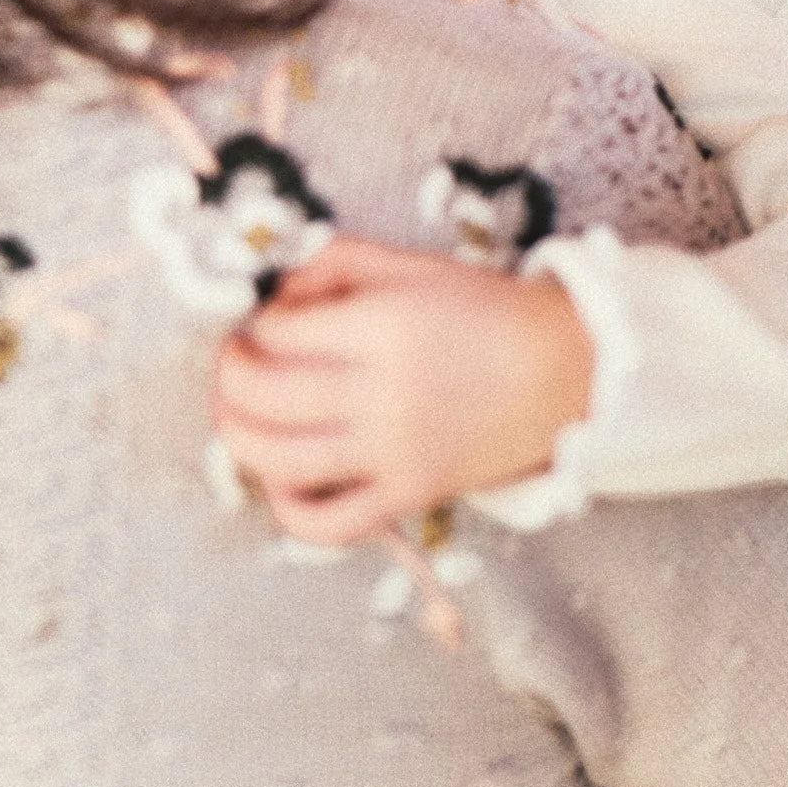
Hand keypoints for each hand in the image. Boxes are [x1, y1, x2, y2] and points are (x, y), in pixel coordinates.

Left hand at [213, 234, 593, 545]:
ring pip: (283, 461)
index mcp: (384, 327)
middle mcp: (385, 395)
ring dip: (238, 437)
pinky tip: (279, 477)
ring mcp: (395, 453)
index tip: (259, 322)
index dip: (254, 326)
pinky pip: (330, 523)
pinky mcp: (409, 496)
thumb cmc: (479, 311)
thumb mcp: (408, 265)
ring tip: (237, 412)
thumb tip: (272, 293)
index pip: (279, 333)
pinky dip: (288, 508)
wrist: (557, 371)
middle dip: (230, 378)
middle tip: (233, 362)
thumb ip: (334, 263)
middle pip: (268, 397)